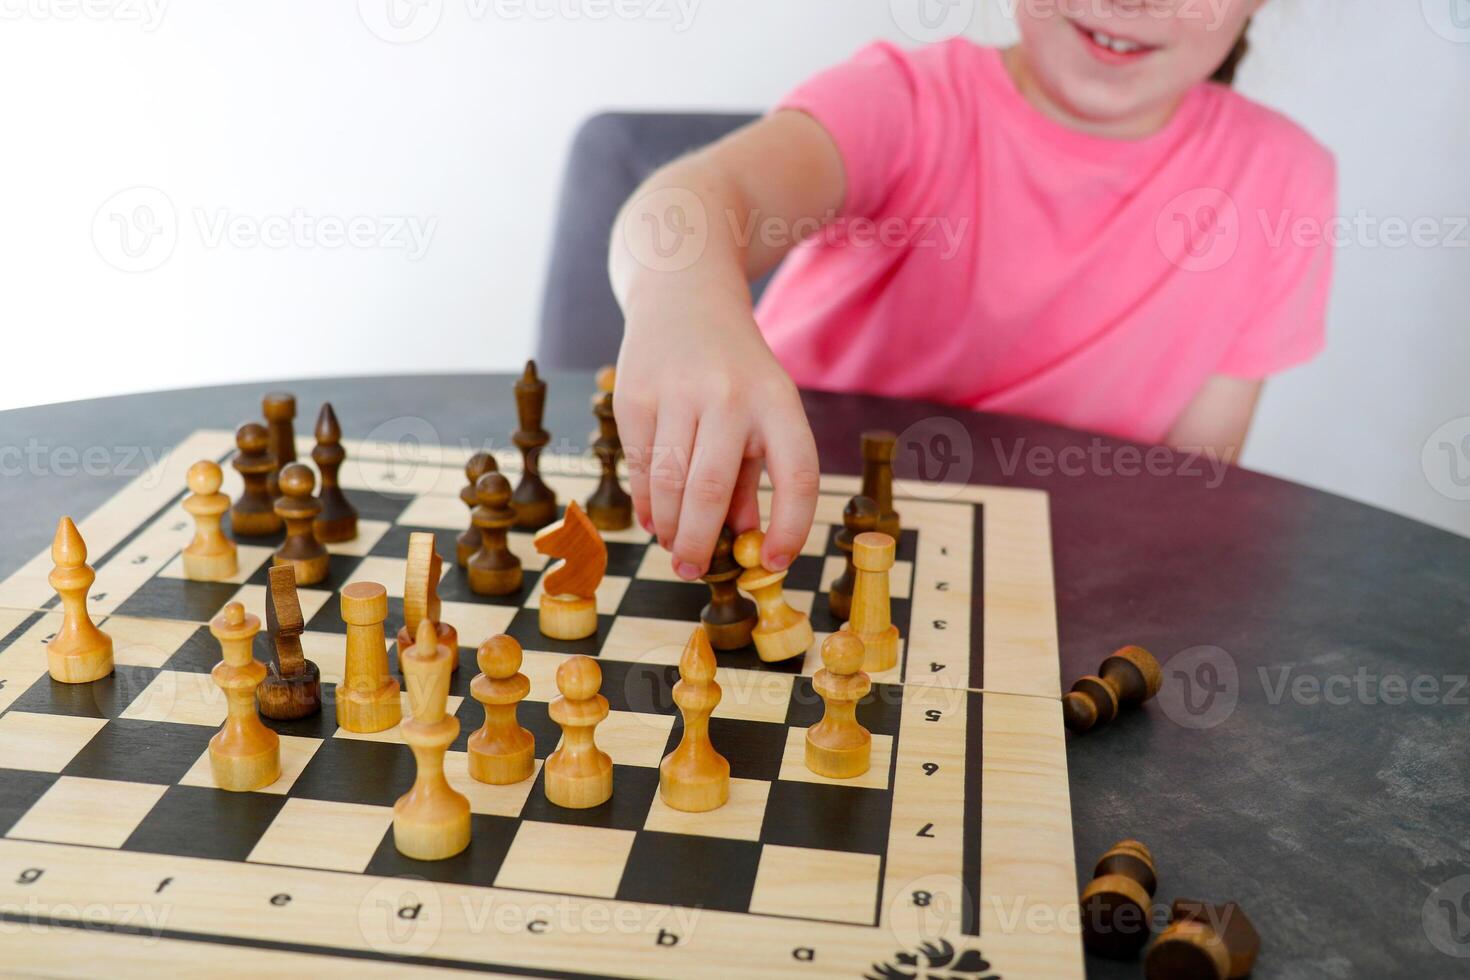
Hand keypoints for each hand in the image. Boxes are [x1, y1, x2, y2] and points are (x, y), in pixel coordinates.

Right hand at [614, 286, 819, 580]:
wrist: (683, 295)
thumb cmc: (734, 371)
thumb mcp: (763, 411)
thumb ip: (754, 476)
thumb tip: (744, 542)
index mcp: (777, 401)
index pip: (795, 476)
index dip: (790, 528)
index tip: (774, 563)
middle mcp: (728, 395)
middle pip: (711, 491)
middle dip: (701, 544)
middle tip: (694, 571)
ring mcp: (676, 392)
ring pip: (668, 485)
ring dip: (670, 529)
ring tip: (676, 549)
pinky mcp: (633, 395)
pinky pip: (639, 466)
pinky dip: (647, 502)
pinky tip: (655, 518)